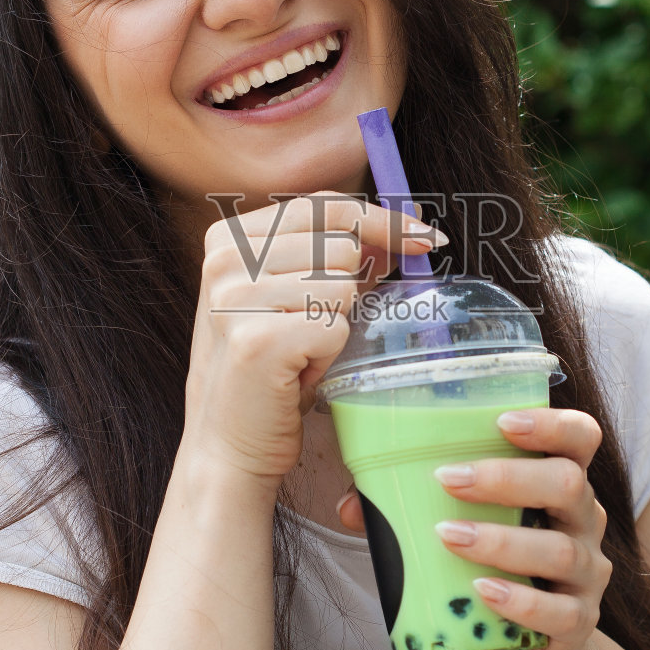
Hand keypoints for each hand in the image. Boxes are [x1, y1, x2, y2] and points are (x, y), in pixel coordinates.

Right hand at [183, 192, 442, 483]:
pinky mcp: (259, 340)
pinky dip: (329, 358)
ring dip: (334, 327)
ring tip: (299, 355)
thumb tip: (409, 224)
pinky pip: (337, 329)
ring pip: (343, 287)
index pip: (323, 204)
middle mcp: (225, 260)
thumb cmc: (269, 372)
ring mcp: (237, 298)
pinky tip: (297, 375)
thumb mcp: (293, 298)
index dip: (380, 219)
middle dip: (346, 292)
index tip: (424, 236)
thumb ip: (338, 257)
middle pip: (341, 246)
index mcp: (228, 238)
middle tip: (309, 331)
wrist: (227, 446)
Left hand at [336, 407, 611, 649]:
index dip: (550, 423)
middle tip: (448, 479)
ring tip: (449, 537)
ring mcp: (586, 575)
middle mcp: (584, 522)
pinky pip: (558, 612)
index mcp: (561, 484)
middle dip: (507, 478)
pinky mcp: (577, 625)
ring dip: (501, 539)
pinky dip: (519, 600)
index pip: (579, 438)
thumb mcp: (463, 528)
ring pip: (559, 549)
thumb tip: (351, 504)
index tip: (501, 422)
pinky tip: (483, 591)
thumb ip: (409, 510)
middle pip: (569, 483)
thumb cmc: (493, 569)